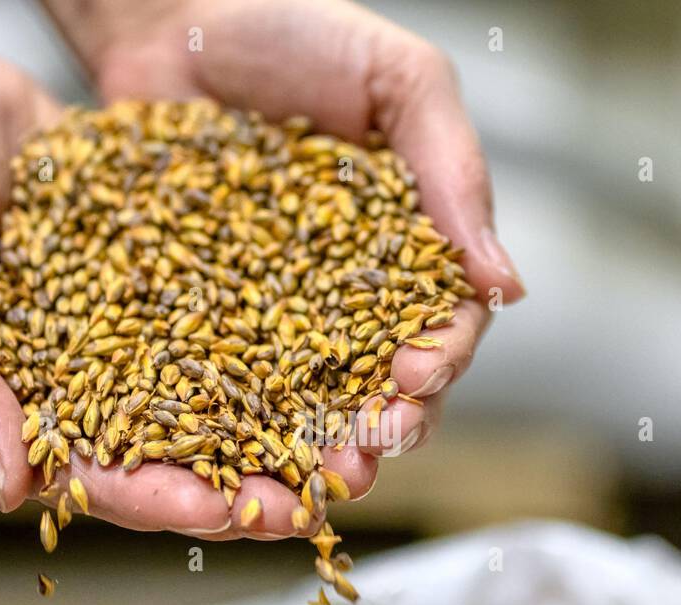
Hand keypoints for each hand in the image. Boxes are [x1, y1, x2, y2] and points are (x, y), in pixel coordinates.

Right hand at [0, 54, 318, 538]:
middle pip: (169, 460)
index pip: (89, 481)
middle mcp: (73, 396)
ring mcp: (123, 347)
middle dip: (241, 486)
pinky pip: (228, 326)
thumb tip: (7, 488)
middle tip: (315, 498)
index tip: (223, 509)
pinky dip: (281, 347)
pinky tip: (339, 354)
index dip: (157, 500)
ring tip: (349, 445)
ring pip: (213, 405)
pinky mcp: (161, 294)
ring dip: (279, 432)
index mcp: (3, 419)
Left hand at [44, 0, 524, 521]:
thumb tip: (508, 285)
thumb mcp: (398, 79)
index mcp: (407, 250)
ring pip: (301, 400)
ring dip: (307, 449)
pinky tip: (218, 456)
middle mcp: (344, 296)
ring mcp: (270, 312)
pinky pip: (213, 378)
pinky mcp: (196, 316)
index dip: (438, 359)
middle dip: (378, 426)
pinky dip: (222, 424)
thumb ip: (454, 172)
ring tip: (300, 482)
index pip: (441, 324)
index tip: (419, 377)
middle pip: (376, 383)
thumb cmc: (294, 30)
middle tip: (363, 455)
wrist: (172, 12)